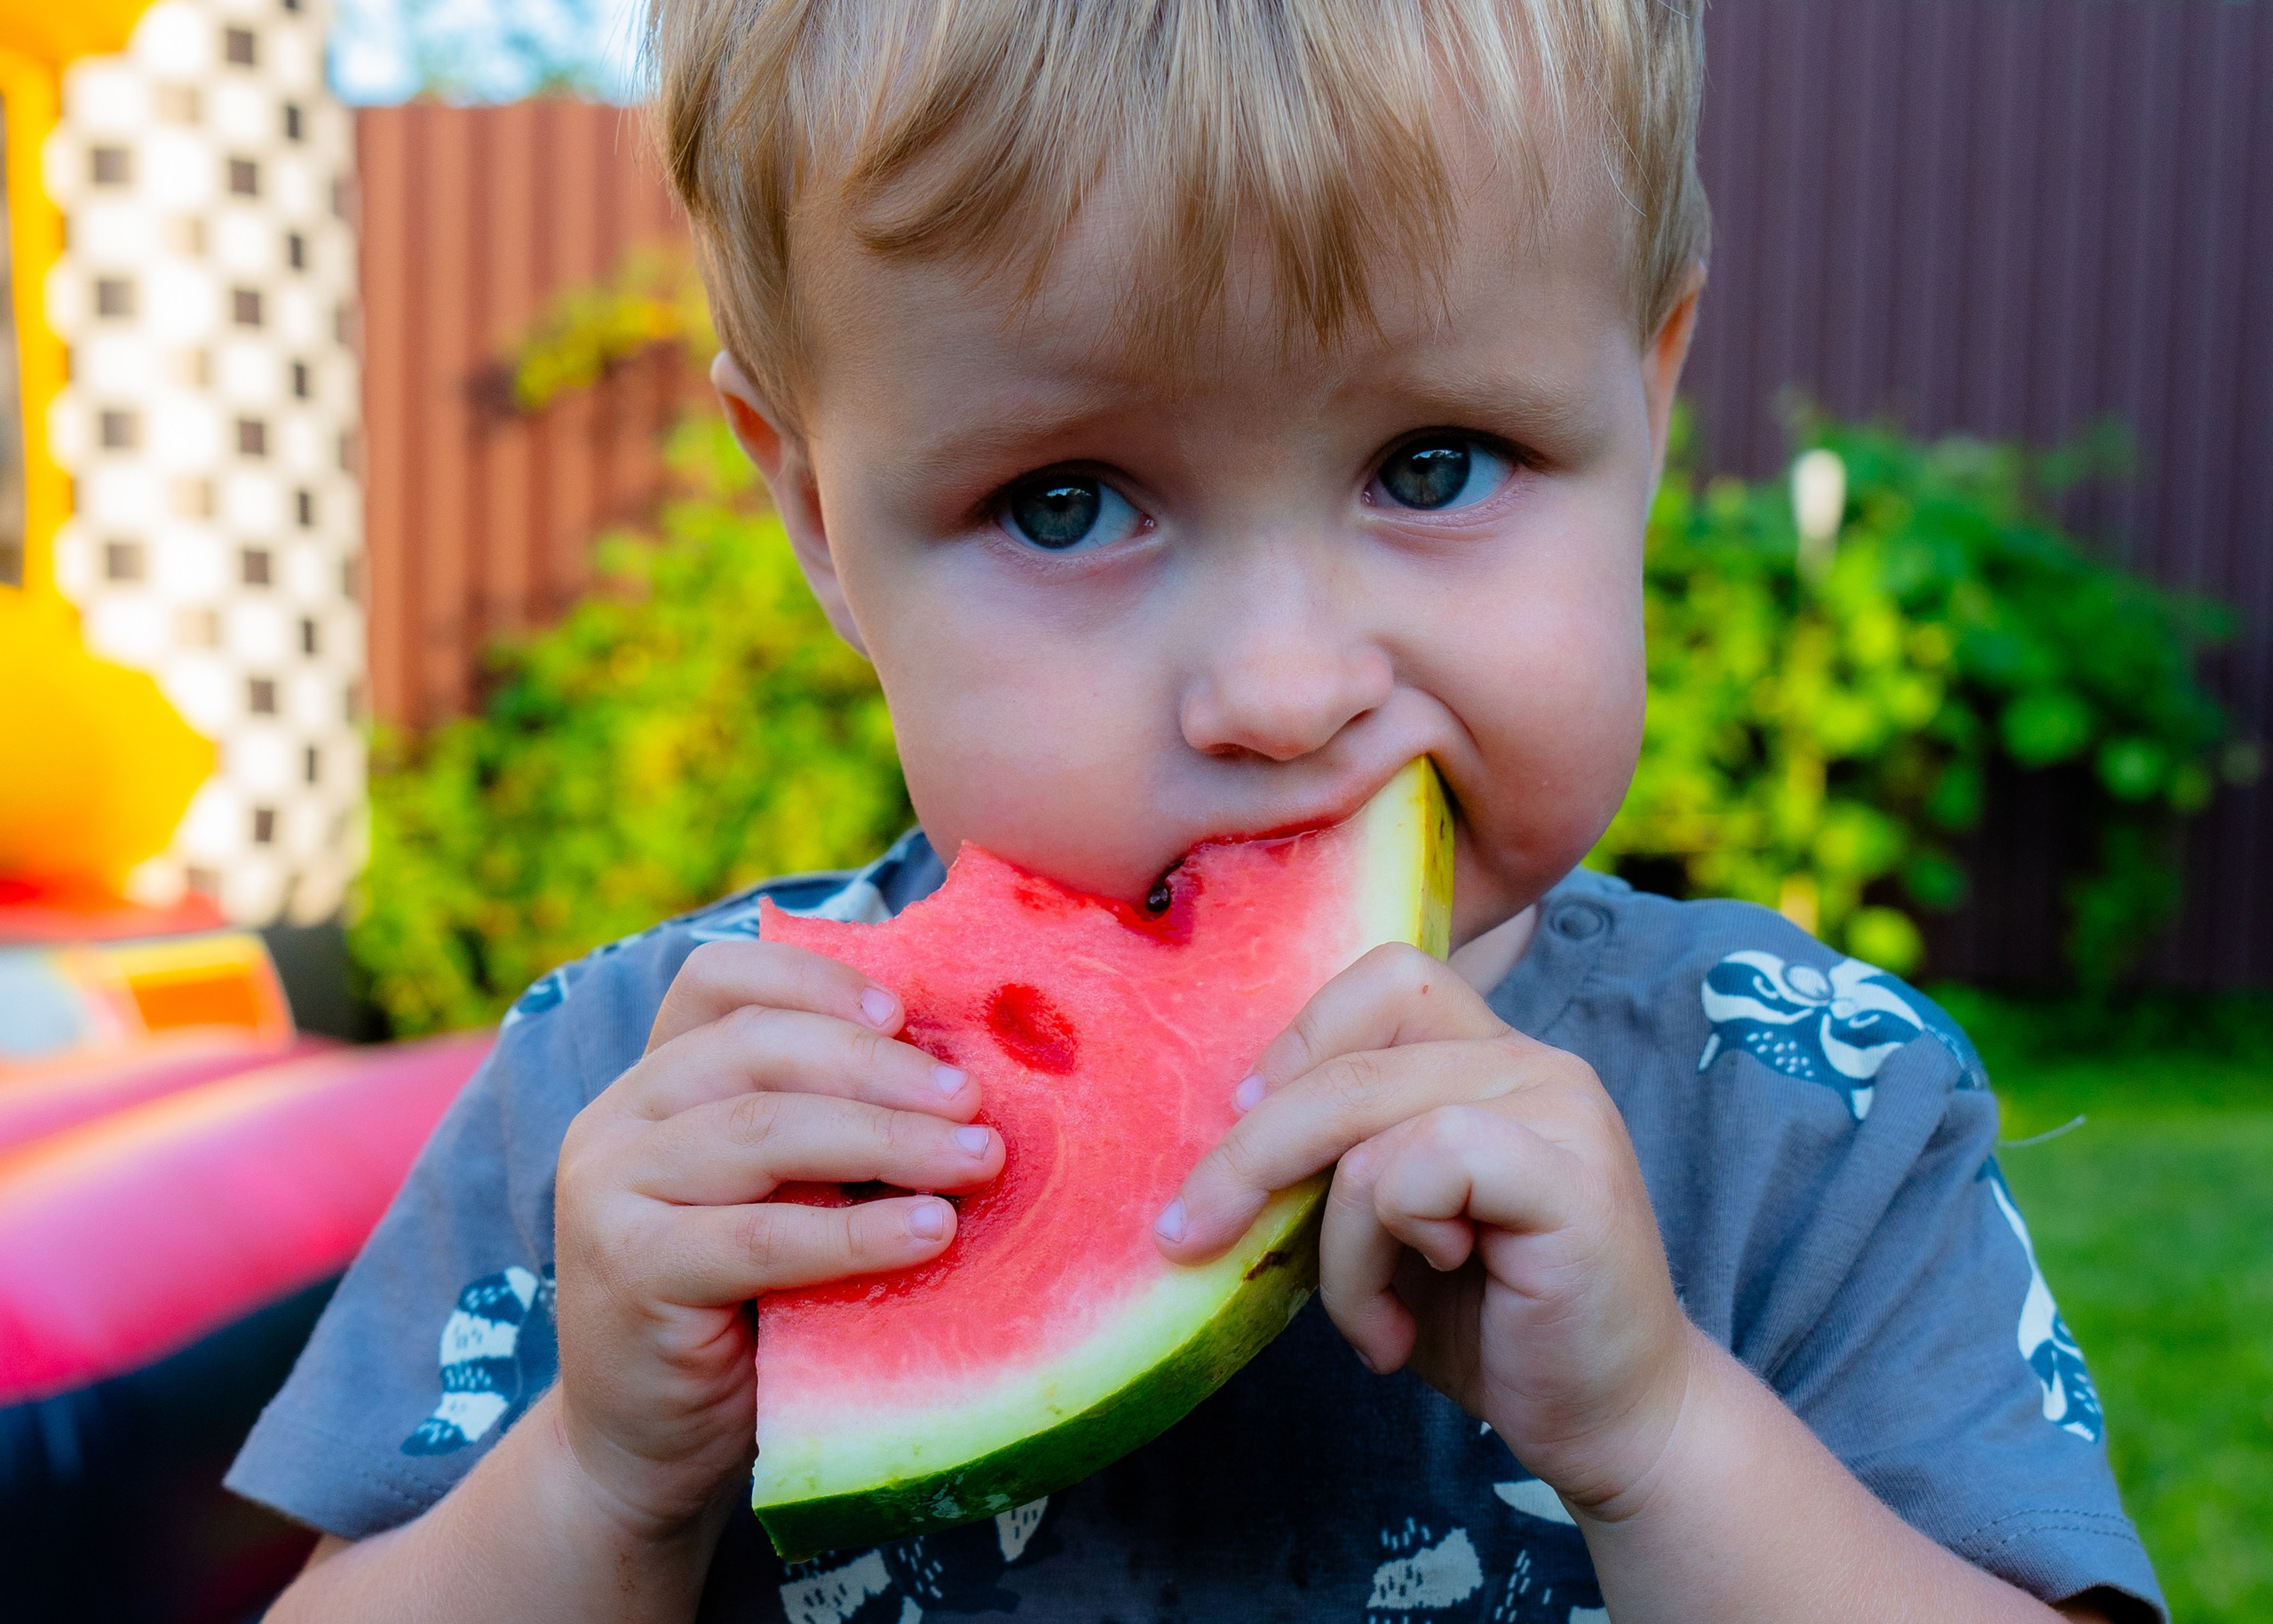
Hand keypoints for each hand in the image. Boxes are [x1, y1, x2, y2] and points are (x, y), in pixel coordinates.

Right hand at [551, 941, 1004, 1539]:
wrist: (648, 1446)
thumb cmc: (744, 1308)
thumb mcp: (782, 1194)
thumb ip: (828, 1126)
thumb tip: (963, 1072)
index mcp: (655, 1079)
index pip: (717, 980)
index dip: (814, 980)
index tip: (906, 1012)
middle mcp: (618, 1117)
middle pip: (755, 1047)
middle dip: (879, 1067)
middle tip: (973, 1100)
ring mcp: (609, 1190)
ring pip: (762, 1132)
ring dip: (886, 1138)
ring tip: (977, 1159)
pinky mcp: (629, 1270)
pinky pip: (760, 1237)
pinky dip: (856, 1232)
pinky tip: (931, 1231)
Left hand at [1154, 943, 1692, 1511]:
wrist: (1609, 1423)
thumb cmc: (1488, 1323)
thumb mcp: (1385, 1222)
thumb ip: (1337, 1155)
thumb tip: (1226, 1122)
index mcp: (1491, 1056)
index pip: (1383, 983)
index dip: (1297, 1044)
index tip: (1239, 1125)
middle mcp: (1534, 1061)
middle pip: (1350, 1057)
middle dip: (1250, 1151)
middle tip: (1190, 1232)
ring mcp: (1560, 1108)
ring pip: (1368, 1129)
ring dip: (1335, 1246)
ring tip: (1368, 1322)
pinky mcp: (1571, 1174)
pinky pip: (1416, 1173)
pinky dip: (1378, 1258)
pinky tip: (1403, 1327)